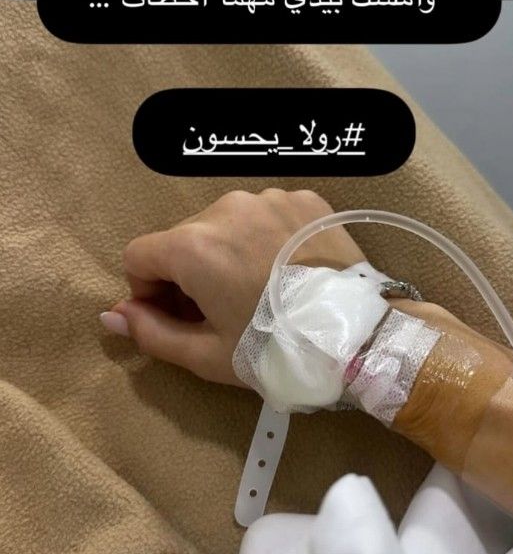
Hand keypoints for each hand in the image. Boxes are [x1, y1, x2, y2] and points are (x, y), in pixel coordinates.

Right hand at [101, 189, 364, 385]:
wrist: (358, 336)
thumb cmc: (277, 350)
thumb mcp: (208, 355)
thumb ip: (152, 333)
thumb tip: (112, 316)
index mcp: (193, 245)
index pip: (139, 255)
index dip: (148, 291)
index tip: (176, 315)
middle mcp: (226, 208)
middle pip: (182, 238)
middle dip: (187, 274)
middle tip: (219, 311)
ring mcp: (268, 198)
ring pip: (224, 224)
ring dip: (225, 253)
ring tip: (258, 291)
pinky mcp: (304, 198)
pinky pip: (264, 216)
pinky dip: (263, 239)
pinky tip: (286, 271)